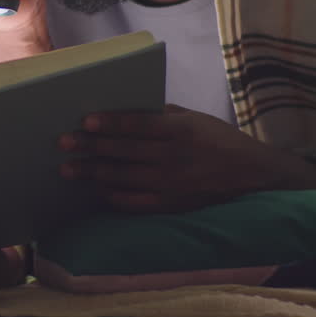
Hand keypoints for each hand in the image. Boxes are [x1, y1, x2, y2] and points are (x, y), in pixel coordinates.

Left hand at [58, 105, 281, 212]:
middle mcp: (173, 158)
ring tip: (69, 169)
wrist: (252, 175)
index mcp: (179, 131)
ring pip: (123, 178)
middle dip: (90, 147)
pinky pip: (134, 202)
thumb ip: (162, 114)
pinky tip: (96, 189)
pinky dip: (112, 195)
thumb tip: (125, 111)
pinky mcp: (171, 205)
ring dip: (93, 173)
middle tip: (63, 143)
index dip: (110, 123)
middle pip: (123, 152)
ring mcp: (171, 185)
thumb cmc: (219, 140)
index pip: (137, 126)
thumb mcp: (194, 118)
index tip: (85, 121)